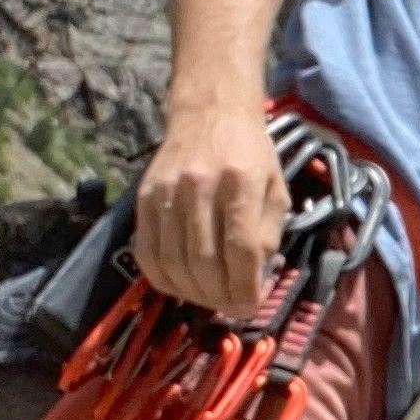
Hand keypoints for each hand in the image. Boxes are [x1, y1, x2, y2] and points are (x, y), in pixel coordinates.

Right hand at [136, 101, 285, 318]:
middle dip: (220, 296)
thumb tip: (254, 278)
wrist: (210, 112)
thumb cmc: (250, 154)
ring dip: (193, 293)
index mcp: (240, 182)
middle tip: (230, 306)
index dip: (245, 288)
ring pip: (174, 263)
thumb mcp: (276, 188)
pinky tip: (182, 284)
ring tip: (210, 298)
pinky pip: (147, 253)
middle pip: (204, 262)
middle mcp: (199, 187)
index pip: (241, 250)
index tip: (250, 307)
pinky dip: (164, 279)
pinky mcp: (143, 198)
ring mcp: (166, 192)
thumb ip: (268, 233)